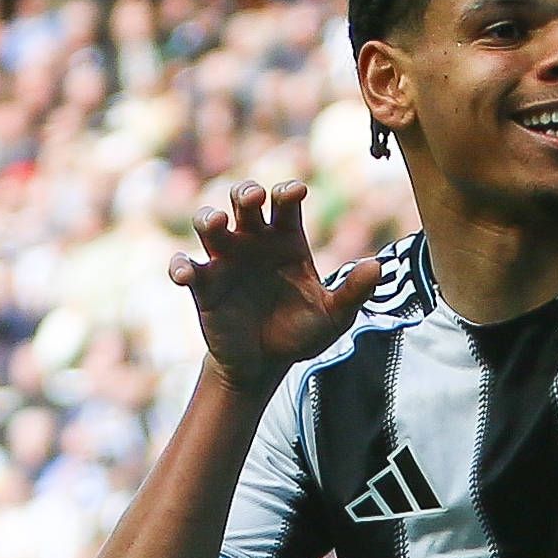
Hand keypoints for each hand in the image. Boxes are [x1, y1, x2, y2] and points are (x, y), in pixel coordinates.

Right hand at [169, 182, 377, 391]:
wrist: (267, 365)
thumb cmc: (300, 331)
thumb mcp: (333, 316)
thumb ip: (353, 292)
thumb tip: (377, 267)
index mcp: (286, 240)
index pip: (285, 204)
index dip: (287, 191)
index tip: (296, 192)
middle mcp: (253, 241)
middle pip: (243, 202)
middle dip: (245, 193)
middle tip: (253, 199)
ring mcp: (225, 260)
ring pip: (209, 224)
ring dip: (209, 218)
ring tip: (216, 223)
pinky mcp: (203, 285)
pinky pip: (185, 267)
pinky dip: (180, 266)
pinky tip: (184, 274)